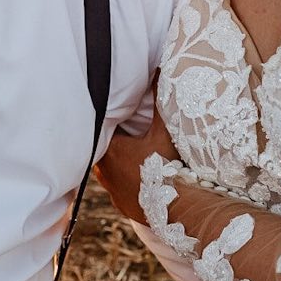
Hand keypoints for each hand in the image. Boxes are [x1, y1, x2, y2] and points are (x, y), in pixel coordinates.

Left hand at [97, 106, 178, 222]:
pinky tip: (140, 178)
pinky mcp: (122, 205)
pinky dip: (127, 182)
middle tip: (130, 132)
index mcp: (111, 151)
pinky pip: (120, 188)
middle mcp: (105, 172)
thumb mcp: (163, 132)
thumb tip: (156, 71)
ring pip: (110, 170)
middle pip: (104, 149)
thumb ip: (157, 101)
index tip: (123, 116)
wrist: (177, 209)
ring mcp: (113, 191)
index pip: (103, 131)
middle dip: (116, 141)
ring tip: (135, 154)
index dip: (112, 122)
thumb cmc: (167, 168)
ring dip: (120, 162)